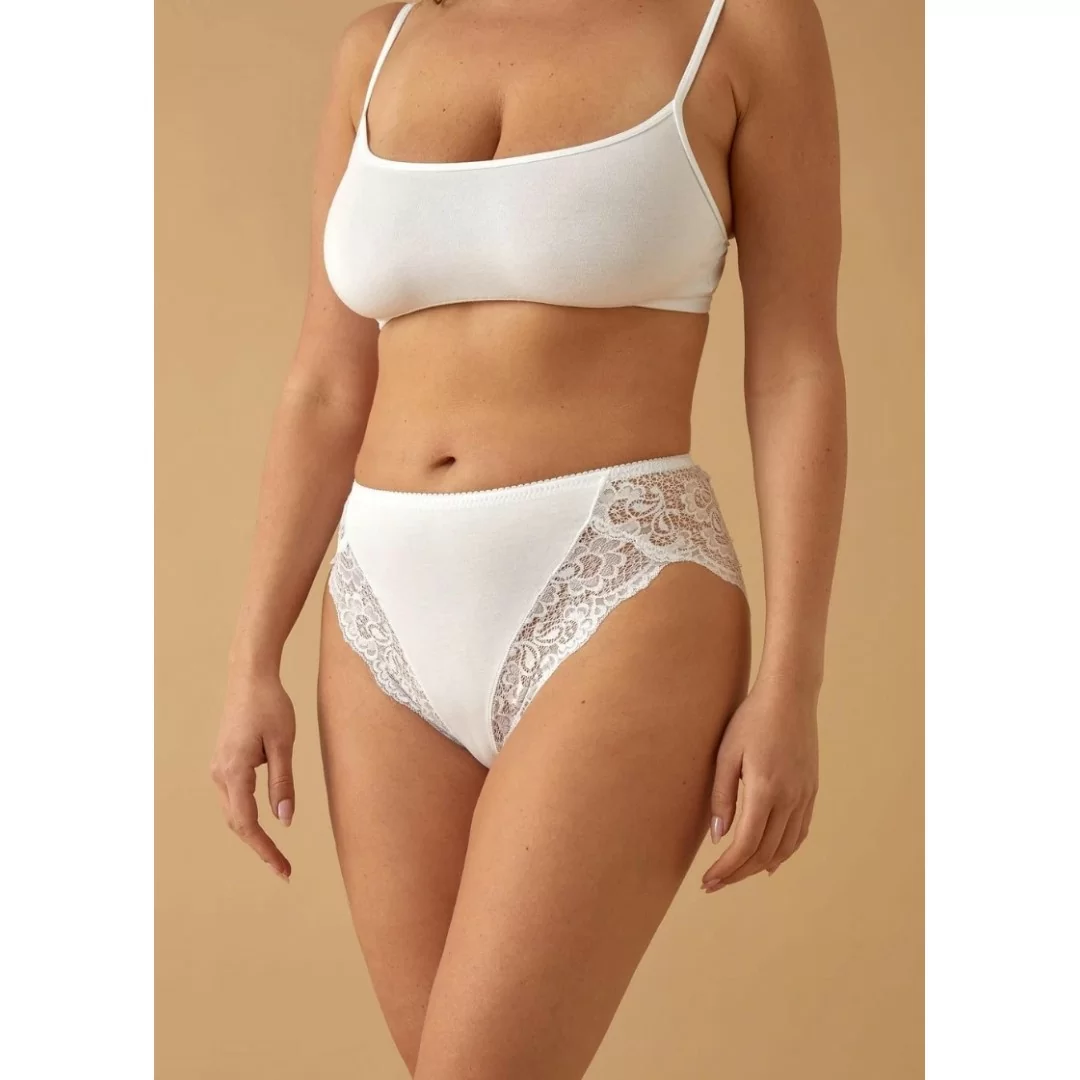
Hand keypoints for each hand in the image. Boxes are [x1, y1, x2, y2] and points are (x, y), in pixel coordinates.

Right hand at [210, 669, 295, 881]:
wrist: (250, 677)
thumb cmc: (271, 705)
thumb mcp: (284, 743)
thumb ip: (283, 782)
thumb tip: (284, 819)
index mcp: (234, 771)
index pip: (247, 823)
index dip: (265, 849)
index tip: (283, 870)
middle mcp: (220, 773)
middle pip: (237, 823)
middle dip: (259, 847)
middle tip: (285, 869)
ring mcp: (218, 768)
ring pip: (233, 812)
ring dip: (252, 833)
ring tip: (275, 853)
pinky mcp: (223, 762)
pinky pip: (233, 797)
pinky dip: (247, 815)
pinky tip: (263, 823)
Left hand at [701, 676, 818, 892]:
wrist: (791, 696)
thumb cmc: (751, 719)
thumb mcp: (726, 754)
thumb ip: (722, 796)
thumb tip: (718, 837)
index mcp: (766, 790)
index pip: (746, 844)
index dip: (726, 868)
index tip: (707, 881)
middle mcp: (790, 798)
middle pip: (764, 853)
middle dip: (737, 873)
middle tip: (713, 884)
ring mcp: (805, 796)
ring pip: (785, 848)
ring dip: (759, 866)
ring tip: (735, 875)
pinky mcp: (811, 790)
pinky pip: (799, 833)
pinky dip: (783, 852)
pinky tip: (769, 860)